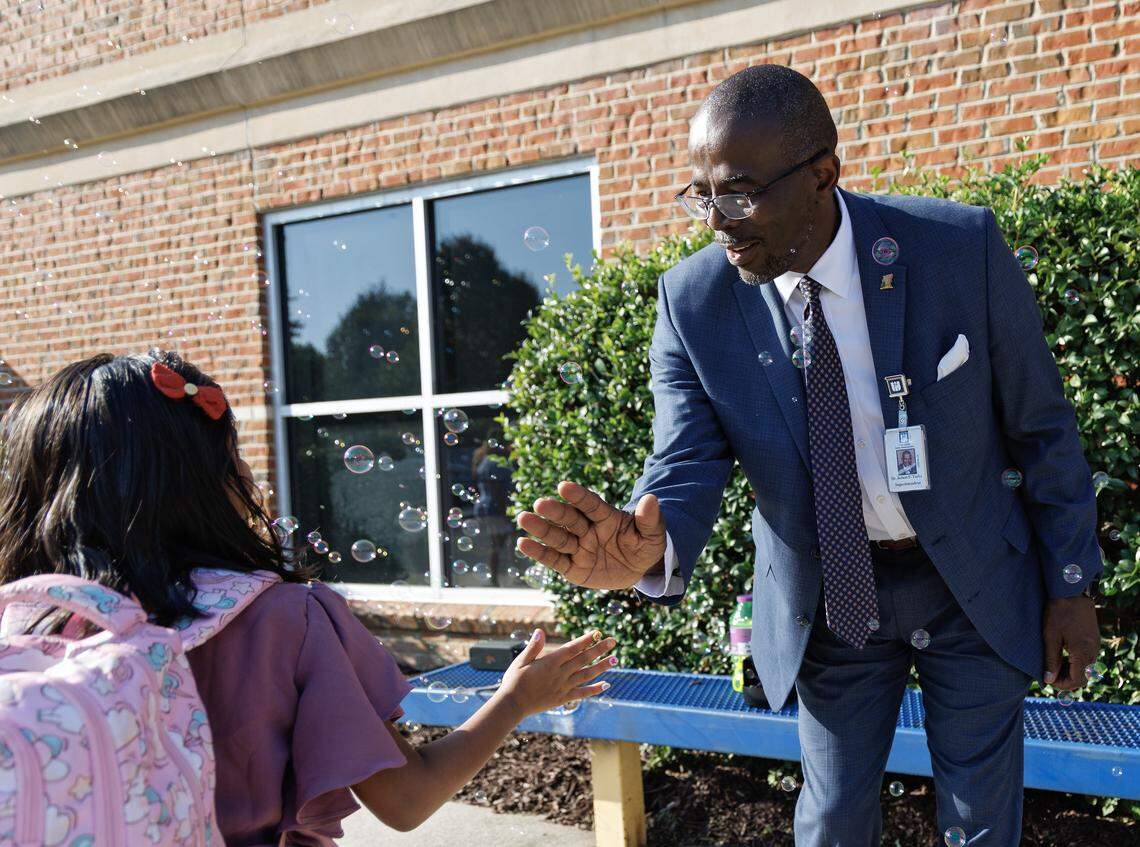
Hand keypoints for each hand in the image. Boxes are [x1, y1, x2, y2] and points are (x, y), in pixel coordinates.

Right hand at [498, 628, 616, 717]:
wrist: (513, 705)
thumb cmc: (514, 681)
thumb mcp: (520, 661)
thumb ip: (533, 647)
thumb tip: (540, 631)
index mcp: (550, 662)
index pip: (572, 648)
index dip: (586, 640)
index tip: (597, 632)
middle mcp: (559, 674)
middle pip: (583, 659)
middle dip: (599, 649)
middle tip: (613, 641)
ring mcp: (563, 687)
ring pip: (586, 675)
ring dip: (602, 667)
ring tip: (615, 659)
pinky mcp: (563, 698)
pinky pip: (582, 693)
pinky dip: (595, 689)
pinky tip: (606, 685)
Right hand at [516, 480, 666, 589]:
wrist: (637, 569)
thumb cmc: (644, 545)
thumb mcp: (653, 535)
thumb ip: (650, 519)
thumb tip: (651, 499)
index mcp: (606, 517)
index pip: (591, 505)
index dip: (578, 496)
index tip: (564, 486)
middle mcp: (588, 529)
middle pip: (570, 519)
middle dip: (556, 512)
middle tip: (540, 504)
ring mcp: (578, 548)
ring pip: (558, 538)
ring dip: (541, 529)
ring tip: (524, 518)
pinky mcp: (572, 568)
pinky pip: (555, 560)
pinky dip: (539, 553)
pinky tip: (523, 543)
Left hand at [1042, 595, 1099, 689]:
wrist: (1072, 592)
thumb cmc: (1058, 613)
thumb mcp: (1050, 637)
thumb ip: (1051, 660)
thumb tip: (1048, 680)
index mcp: (1083, 652)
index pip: (1077, 680)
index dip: (1062, 685)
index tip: (1048, 681)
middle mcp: (1093, 651)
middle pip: (1083, 677)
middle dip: (1066, 680)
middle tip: (1049, 675)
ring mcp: (1096, 645)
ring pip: (1086, 668)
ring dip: (1071, 671)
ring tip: (1053, 666)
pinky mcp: (1094, 639)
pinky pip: (1088, 658)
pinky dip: (1076, 662)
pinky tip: (1062, 656)